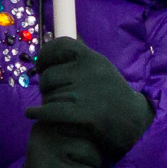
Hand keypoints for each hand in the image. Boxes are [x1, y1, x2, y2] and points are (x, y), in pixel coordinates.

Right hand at [14, 121, 103, 167]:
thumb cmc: (56, 165)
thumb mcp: (64, 138)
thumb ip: (82, 126)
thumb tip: (110, 120)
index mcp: (49, 123)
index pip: (91, 132)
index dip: (90, 150)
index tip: (72, 155)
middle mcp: (46, 141)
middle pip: (94, 155)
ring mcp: (47, 165)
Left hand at [27, 37, 153, 163]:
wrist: (135, 121)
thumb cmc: (115, 97)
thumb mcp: (103, 70)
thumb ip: (83, 62)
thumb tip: (56, 49)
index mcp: (93, 59)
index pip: (62, 45)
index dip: (45, 54)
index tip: (40, 66)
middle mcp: (89, 71)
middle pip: (49, 76)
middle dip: (45, 87)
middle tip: (50, 94)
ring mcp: (85, 92)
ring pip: (49, 96)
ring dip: (47, 103)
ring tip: (55, 109)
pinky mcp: (83, 113)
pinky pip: (50, 111)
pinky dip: (38, 113)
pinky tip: (31, 114)